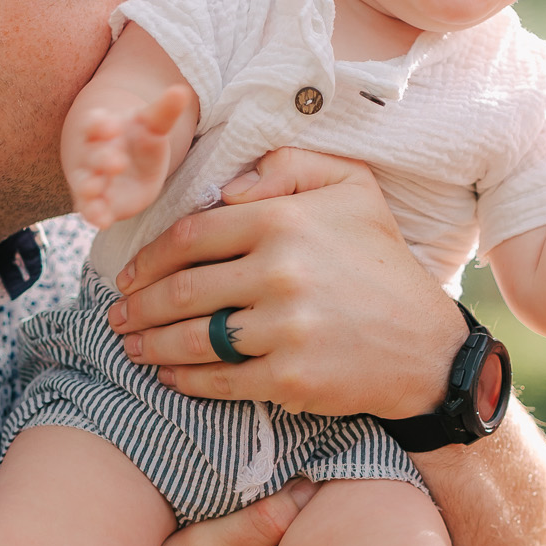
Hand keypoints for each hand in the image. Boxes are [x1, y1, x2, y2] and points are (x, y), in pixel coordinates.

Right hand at [63, 85, 191, 227]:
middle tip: (116, 161)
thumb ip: (164, 111)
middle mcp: (90, 154)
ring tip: (94, 190)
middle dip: (102, 158)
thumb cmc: (137, 139)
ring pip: (85, 183)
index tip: (112, 125)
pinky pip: (90, 210)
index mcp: (101, 129)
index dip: (100, 124)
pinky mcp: (97, 203)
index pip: (94, 123)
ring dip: (89, 188)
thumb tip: (181, 91)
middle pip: (91, 155)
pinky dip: (93, 215)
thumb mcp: (152, 124)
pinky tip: (102, 222)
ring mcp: (91, 179)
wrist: (128, 163)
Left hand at [106, 147, 464, 415]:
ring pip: (191, 338)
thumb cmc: (382, 262)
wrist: (427, 346)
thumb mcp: (353, 188)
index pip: (190, 236)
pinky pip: (217, 380)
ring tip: (132, 347)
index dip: (149, 258)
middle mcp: (279, 272)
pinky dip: (184, 381)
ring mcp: (283, 328)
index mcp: (282, 221)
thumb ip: (290, 164)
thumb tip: (226, 187)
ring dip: (151, 346)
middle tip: (118, 315)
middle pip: (180, 291)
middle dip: (138, 307)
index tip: (130, 274)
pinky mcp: (289, 378)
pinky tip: (169, 377)